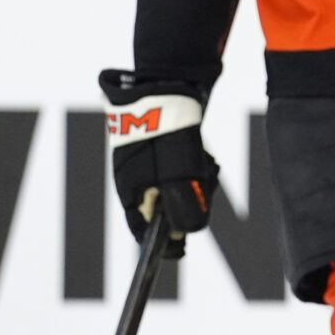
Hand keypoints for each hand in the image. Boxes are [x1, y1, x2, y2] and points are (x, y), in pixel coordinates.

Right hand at [98, 70, 217, 257]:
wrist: (168, 84)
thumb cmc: (167, 130)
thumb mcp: (179, 174)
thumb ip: (183, 205)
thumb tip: (186, 233)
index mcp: (130, 191)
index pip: (142, 230)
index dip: (163, 244)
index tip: (181, 250)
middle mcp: (135, 181)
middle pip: (165, 211)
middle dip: (190, 204)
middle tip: (204, 185)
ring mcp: (148, 165)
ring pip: (178, 190)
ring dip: (196, 184)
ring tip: (204, 167)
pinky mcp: (162, 151)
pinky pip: (183, 172)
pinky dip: (197, 169)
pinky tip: (203, 158)